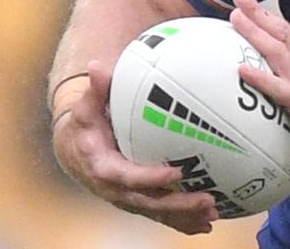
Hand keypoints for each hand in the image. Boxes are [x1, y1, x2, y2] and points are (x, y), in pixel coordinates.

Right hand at [52, 60, 218, 233]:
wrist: (76, 149)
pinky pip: (161, 214)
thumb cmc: (86, 123)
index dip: (149, 178)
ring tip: (213, 213)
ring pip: (157, 212)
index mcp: (102, 166)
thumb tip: (98, 67)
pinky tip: (208, 222)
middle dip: (176, 205)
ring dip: (184, 216)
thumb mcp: (87, 106)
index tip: (175, 172)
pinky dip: (183, 221)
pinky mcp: (138, 201)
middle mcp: (115, 189)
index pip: (126, 176)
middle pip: (148, 202)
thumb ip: (97, 90)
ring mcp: (127, 198)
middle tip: (207, 200)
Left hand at [229, 0, 289, 175]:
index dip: (268, 17)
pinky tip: (242, 69)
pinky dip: (260, 77)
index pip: (287, 33)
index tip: (250, 3)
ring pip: (276, 51)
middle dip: (258, 13)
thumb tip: (287, 83)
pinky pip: (278, 88)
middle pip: (280, 32)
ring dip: (255, 32)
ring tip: (235, 17)